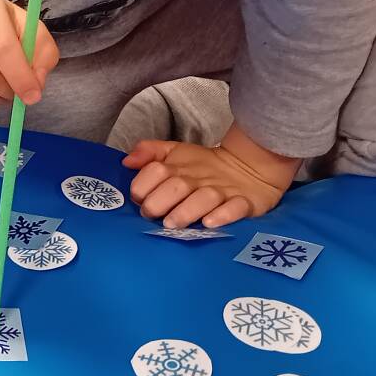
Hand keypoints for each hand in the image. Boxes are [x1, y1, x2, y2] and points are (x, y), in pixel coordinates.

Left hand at [124, 137, 296, 228]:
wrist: (249, 166)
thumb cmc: (202, 165)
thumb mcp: (174, 153)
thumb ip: (149, 152)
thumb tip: (126, 161)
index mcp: (179, 166)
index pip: (157, 171)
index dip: (143, 185)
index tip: (138, 199)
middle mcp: (199, 178)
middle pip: (177, 187)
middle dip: (159, 201)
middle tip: (151, 216)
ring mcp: (223, 190)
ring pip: (204, 199)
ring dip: (185, 211)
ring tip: (172, 223)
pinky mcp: (245, 202)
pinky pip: (235, 208)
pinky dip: (223, 215)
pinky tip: (209, 223)